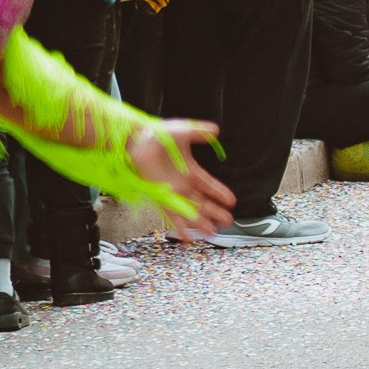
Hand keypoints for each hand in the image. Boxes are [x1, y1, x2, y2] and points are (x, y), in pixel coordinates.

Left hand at [134, 119, 234, 239]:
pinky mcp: (159, 196)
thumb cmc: (158, 135)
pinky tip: (186, 237)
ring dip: (201, 222)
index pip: (207, 185)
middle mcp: (181, 184)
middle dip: (215, 212)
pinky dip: (179, 226)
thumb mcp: (184, 131)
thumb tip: (215, 131)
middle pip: (201, 202)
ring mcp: (170, 192)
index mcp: (189, 170)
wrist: (137, 141)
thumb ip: (200, 132)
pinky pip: (171, 214)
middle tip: (228, 221)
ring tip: (213, 233)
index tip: (231, 202)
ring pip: (189, 211)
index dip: (219, 193)